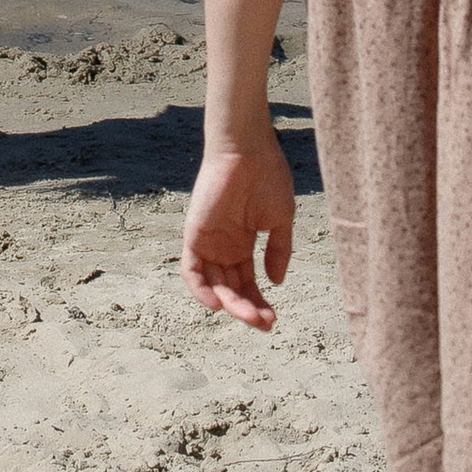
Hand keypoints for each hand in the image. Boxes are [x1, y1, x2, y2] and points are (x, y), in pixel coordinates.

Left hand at [181, 131, 293, 330]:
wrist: (248, 148)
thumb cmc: (268, 176)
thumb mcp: (280, 220)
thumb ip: (278, 250)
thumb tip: (275, 283)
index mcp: (243, 243)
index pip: (247, 283)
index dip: (258, 303)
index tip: (274, 319)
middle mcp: (224, 246)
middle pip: (231, 289)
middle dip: (247, 309)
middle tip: (265, 323)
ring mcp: (209, 241)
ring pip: (214, 285)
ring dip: (230, 304)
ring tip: (250, 316)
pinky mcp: (194, 233)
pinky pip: (191, 270)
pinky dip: (200, 289)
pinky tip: (218, 304)